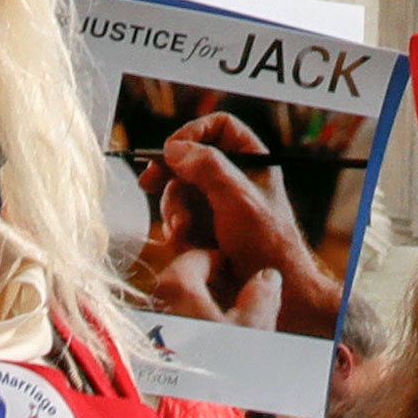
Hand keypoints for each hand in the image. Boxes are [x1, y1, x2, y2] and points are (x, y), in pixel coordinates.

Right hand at [140, 112, 342, 338]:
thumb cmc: (266, 243)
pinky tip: (189, 245)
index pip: (219, 127)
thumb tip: (174, 148)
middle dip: (171, 176)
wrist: (268, 290)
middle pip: (189, 159)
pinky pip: (178, 219)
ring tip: (184, 232)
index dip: (193, 132)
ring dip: (174, 210)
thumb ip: (207, 167)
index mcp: (251, 160)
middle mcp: (233, 178)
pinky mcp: (204, 229)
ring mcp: (216, 204)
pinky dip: (177, 231)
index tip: (171, 149)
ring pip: (178, 191)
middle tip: (149, 182)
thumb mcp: (238, 198)